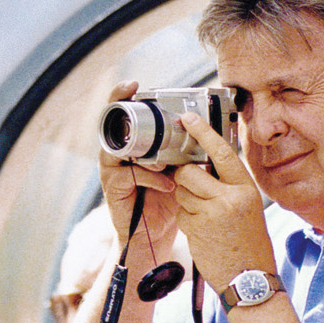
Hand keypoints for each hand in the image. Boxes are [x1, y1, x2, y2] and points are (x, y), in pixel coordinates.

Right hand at [98, 81, 181, 251]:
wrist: (153, 238)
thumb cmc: (167, 201)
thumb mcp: (180, 171)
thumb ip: (185, 152)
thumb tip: (211, 131)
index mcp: (133, 146)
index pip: (124, 117)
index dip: (123, 97)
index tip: (133, 84)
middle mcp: (117, 155)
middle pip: (112, 127)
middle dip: (120, 110)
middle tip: (131, 98)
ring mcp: (112, 171)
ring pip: (119, 150)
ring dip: (143, 150)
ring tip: (163, 156)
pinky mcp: (113, 189)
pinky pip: (129, 176)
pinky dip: (151, 178)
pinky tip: (168, 185)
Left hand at [170, 111, 275, 292]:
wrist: (250, 279)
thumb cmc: (249, 242)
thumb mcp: (248, 208)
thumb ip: (229, 186)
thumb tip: (205, 165)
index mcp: (246, 189)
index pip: (222, 152)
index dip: (204, 133)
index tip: (188, 119)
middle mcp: (230, 198)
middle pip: (190, 172)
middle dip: (183, 177)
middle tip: (191, 186)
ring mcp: (212, 214)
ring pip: (181, 192)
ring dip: (185, 200)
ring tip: (204, 216)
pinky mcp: (196, 230)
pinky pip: (180, 213)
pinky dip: (185, 219)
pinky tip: (202, 231)